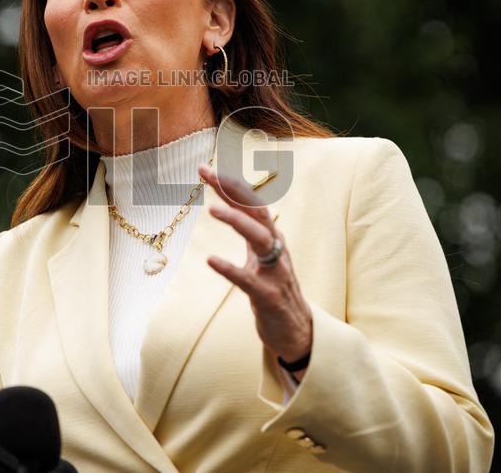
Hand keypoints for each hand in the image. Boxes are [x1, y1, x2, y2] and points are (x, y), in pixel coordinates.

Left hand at [198, 164, 312, 379]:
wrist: (296, 331)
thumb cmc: (274, 290)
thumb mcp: (260, 256)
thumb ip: (248, 232)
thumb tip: (229, 207)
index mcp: (271, 237)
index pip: (250, 203)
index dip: (229, 185)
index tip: (204, 168)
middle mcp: (276, 249)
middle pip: (257, 212)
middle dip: (233, 191)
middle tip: (208, 174)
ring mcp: (275, 272)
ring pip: (259, 239)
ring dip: (237, 222)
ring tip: (212, 210)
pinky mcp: (269, 296)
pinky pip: (247, 280)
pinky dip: (230, 269)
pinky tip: (210, 260)